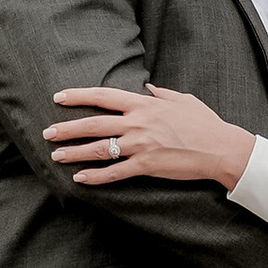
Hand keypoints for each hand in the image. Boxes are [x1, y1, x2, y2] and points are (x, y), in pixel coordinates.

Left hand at [47, 83, 255, 189]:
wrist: (220, 148)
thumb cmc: (204, 123)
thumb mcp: (183, 100)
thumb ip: (162, 94)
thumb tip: (149, 87)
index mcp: (143, 104)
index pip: (103, 96)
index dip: (78, 96)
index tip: (59, 97)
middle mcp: (137, 123)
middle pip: (93, 124)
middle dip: (66, 128)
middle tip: (48, 133)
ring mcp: (140, 145)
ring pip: (98, 149)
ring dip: (74, 153)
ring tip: (56, 156)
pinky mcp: (145, 166)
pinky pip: (114, 173)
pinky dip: (95, 177)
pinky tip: (80, 179)